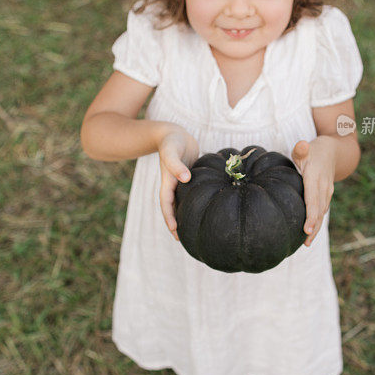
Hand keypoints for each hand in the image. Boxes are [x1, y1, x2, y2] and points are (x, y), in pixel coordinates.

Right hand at [158, 125, 199, 240]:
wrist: (173, 133)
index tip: (176, 231)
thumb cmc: (171, 141)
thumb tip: (185, 178)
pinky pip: (192, 195)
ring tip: (195, 230)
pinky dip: (196, 203)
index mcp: (167, 182)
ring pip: (182, 203)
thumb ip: (176, 164)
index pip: (166, 205)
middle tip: (184, 240)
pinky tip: (207, 209)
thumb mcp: (171, 150)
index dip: (170, 218)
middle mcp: (174, 185)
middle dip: (176, 224)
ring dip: (186, 216)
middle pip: (173, 209)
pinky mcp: (190, 178)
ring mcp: (181, 183)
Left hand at [291, 138, 335, 246]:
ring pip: (322, 212)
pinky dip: (317, 221)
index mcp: (316, 177)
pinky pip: (322, 210)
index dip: (311, 215)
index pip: (313, 198)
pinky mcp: (327, 195)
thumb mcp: (307, 148)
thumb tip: (301, 145)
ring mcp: (327, 192)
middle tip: (306, 242)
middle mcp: (323, 186)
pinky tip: (309, 232)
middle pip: (319, 210)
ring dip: (316, 227)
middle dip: (314, 227)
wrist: (335, 152)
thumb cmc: (315, 151)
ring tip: (306, 242)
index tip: (307, 229)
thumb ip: (302, 149)